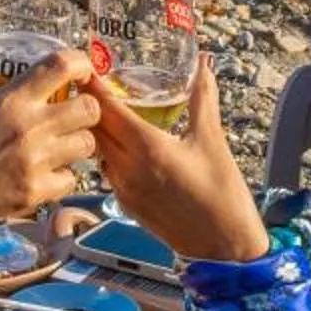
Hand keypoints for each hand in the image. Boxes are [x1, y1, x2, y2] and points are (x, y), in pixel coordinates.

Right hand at [0, 46, 100, 262]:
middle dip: (85, 104)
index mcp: (10, 101)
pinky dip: (63, 174)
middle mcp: (31, 130)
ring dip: (78, 139)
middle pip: (89, 108)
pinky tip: (48, 170)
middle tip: (72, 106)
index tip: (78, 66)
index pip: (61, 66)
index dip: (79, 61)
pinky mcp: (36, 193)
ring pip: (86, 145)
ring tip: (63, 139)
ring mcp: (36, 164)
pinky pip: (71, 180)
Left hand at [91, 56, 268, 263]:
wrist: (225, 248)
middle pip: (95, 130)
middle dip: (89, 105)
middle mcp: (128, 170)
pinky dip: (107, 152)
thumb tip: (203, 63)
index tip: (84, 67)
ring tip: (102, 108)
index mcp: (148, 149)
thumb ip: (202, 98)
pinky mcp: (127, 205)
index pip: (107, 111)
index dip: (93, 87)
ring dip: (96, 130)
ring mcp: (124, 191)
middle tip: (89, 81)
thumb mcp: (212, 140)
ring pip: (98, 151)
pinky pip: (107, 170)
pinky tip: (120, 143)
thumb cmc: (222, 193)